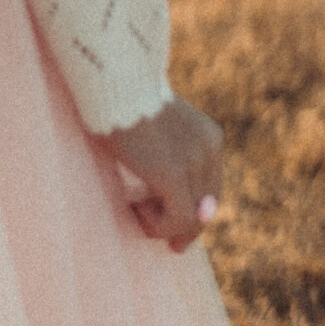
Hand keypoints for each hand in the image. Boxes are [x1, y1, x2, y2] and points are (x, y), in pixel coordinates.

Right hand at [100, 94, 223, 252]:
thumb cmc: (121, 98)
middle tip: (171, 247)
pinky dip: (154, 224)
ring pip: (192, 219)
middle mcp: (209, 150)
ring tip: (134, 208)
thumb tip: (171, 201)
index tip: (177, 234)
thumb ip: (167, 158)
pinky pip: (175, 219)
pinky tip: (132, 206)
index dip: (197, 214)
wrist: (113, 79)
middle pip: (206, 208)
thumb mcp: (153, 128)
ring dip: (162, 224)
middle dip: (187, 229)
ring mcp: (193, 162)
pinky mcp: (172, 175)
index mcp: (209, 137)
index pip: (211, 189)